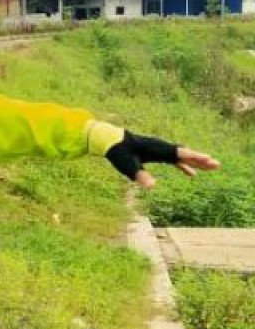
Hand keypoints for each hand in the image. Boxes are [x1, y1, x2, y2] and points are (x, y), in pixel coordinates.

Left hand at [105, 130, 219, 188]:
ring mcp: (160, 150)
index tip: (207, 159)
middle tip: (217, 165)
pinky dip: (183, 166)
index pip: (178, 153)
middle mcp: (161, 147)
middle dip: (200, 159)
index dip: (193, 157)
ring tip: (212, 167)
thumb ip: (140, 176)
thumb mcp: (127, 166)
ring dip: (196, 162)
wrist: (110, 141)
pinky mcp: (157, 153)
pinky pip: (174, 160)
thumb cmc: (119, 152)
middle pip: (185, 153)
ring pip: (182, 156)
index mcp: (156, 149)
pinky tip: (192, 174)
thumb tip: (152, 187)